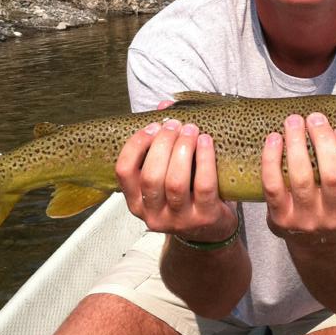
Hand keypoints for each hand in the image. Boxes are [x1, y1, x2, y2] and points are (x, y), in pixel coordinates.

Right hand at [115, 102, 237, 242]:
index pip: (123, 172)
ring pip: (175, 182)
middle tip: (175, 124)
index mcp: (136, 202)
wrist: (212, 230)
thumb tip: (164, 104)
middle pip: (151, 176)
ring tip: (191, 129)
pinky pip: (204, 186)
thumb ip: (161, 140)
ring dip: (183, 149)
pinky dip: (204, 159)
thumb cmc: (186, 193)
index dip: (135, 145)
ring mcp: (179, 220)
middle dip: (163, 144)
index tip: (152, 126)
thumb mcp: (167, 172)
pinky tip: (206, 141)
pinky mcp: (205, 218)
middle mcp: (153, 215)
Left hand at [261, 112, 335, 239]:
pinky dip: (271, 159)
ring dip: (297, 144)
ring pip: (302, 178)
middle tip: (316, 119)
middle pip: (332, 176)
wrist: (313, 242)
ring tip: (294, 121)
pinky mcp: (281, 219)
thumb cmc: (333, 202)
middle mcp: (335, 216)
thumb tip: (333, 122)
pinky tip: (274, 138)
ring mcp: (307, 220)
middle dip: (323, 141)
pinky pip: (274, 186)